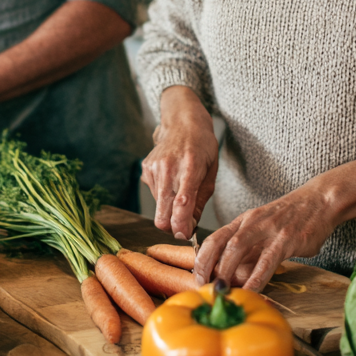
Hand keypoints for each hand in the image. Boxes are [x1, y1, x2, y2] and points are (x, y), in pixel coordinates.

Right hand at [141, 86, 218, 240]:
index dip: (181, 224)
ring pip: (159, 206)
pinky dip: (164, 195)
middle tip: (184, 226)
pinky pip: (154, 194)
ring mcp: (154, 168)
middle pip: (162, 211)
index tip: (184, 235)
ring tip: (181, 188)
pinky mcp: (145, 169)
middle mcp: (169, 167)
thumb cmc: (201, 146)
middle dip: (172, 225)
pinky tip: (172, 179)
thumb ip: (200, 200)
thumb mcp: (210, 171)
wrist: (182, 121)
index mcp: (191, 166)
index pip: (182, 201)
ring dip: (169, 207)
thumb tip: (190, 226)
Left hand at [194, 182, 337, 291]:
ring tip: (221, 291)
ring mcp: (268, 229)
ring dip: (225, 272)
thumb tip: (236, 278)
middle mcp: (251, 222)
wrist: (320, 200)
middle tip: (205, 287)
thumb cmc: (292, 218)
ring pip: (237, 249)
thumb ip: (252, 251)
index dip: (202, 258)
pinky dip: (255, 279)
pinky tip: (251, 292)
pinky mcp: (286, 239)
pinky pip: (266, 262)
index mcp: (244, 220)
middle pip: (219, 243)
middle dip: (207, 266)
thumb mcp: (265, 228)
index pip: (214, 238)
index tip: (198, 277)